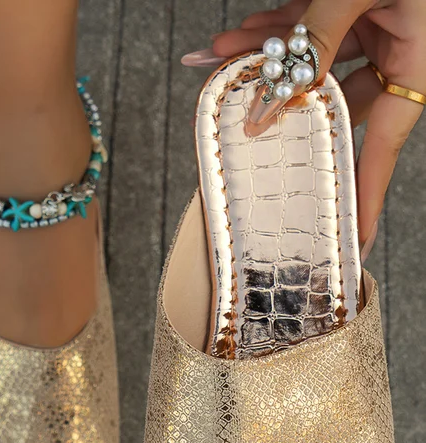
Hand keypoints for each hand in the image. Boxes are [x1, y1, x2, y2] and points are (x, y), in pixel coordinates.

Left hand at [182, 0, 425, 259]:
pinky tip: (230, 39)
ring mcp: (372, 29)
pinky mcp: (353, 6)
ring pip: (308, 62)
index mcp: (416, 67)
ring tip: (214, 69)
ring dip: (259, 64)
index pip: (382, 150)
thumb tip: (273, 97)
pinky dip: (268, 29)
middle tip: (241, 133)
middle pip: (331, 104)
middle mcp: (394, 55)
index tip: (351, 242)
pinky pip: (305, 24)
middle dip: (281, 114)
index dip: (363, 198)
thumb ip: (320, 37)